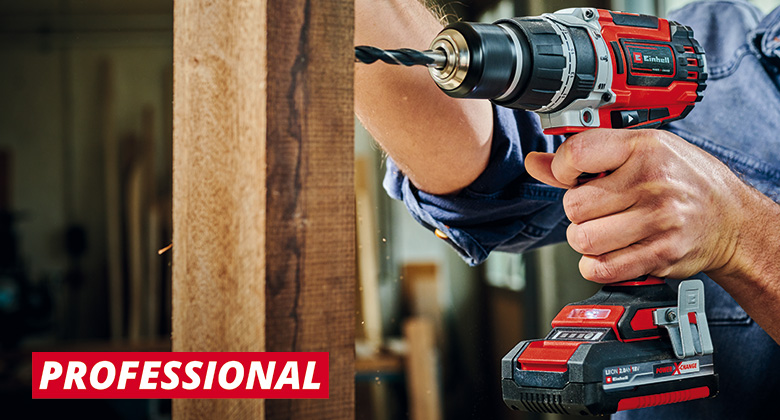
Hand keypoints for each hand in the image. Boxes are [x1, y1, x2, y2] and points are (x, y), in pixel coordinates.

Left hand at [525, 128, 747, 282]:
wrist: (732, 219)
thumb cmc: (682, 180)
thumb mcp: (639, 152)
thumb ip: (584, 157)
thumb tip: (537, 162)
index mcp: (643, 147)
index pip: (577, 153)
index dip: (562, 168)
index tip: (570, 176)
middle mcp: (653, 181)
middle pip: (574, 205)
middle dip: (577, 212)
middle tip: (597, 210)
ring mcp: (659, 219)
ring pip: (583, 239)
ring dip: (586, 240)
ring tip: (606, 231)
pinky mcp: (662, 253)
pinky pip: (601, 268)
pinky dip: (596, 266)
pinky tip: (611, 253)